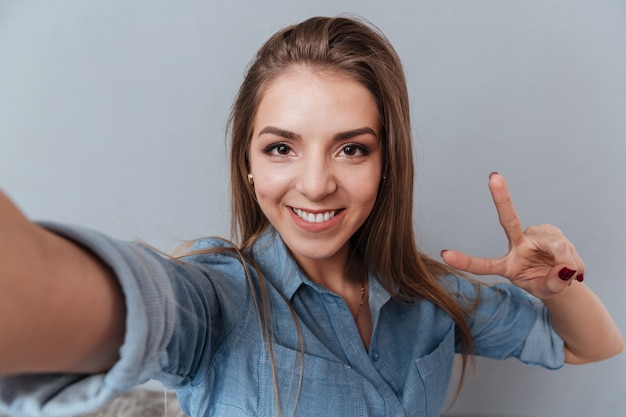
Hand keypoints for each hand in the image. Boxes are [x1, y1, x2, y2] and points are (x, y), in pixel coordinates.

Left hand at [440, 173, 584, 299]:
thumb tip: (565, 268)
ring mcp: (534, 236)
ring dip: (566, 260)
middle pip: (509, 221)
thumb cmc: (544, 283)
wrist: (561, 278)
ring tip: (570, 274)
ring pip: (553, 244)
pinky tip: (574, 267)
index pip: (483, 264)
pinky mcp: (550, 232)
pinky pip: (565, 245)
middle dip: (501, 198)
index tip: (444, 254)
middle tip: (494, 177)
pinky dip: (574, 260)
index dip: (465, 261)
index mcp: (506, 265)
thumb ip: (553, 284)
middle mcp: (517, 244)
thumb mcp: (546, 291)